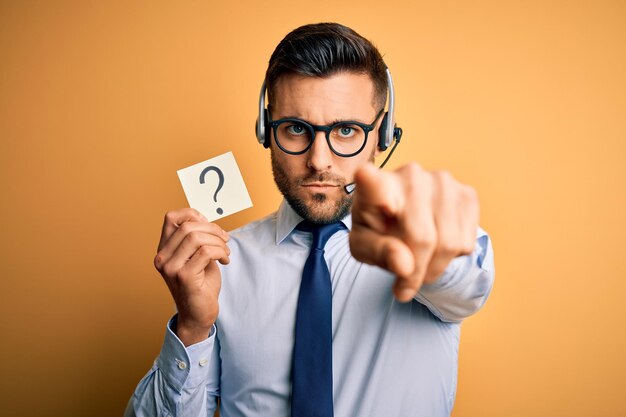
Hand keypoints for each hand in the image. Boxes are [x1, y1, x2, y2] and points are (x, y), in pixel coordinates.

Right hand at [153, 208, 229, 344]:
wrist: (199, 315)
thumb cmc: (200, 285)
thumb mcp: (196, 256)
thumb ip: (197, 238)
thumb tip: (205, 220)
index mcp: (164, 250)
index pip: (172, 218)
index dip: (193, 214)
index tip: (210, 225)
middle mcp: (162, 258)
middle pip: (187, 226)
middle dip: (212, 229)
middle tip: (225, 239)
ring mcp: (171, 268)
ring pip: (196, 238)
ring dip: (218, 241)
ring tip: (225, 251)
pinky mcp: (184, 277)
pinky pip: (206, 252)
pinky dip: (220, 252)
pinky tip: (225, 260)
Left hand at [349, 163, 478, 301]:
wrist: (405, 219)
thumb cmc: (378, 231)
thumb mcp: (365, 247)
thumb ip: (379, 253)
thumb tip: (405, 266)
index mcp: (374, 185)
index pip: (371, 180)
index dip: (369, 179)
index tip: (363, 174)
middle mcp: (410, 174)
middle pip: (421, 237)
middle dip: (415, 271)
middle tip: (405, 288)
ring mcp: (443, 181)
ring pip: (448, 243)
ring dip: (434, 268)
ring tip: (419, 268)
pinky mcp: (466, 193)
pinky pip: (465, 241)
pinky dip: (452, 257)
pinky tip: (436, 247)